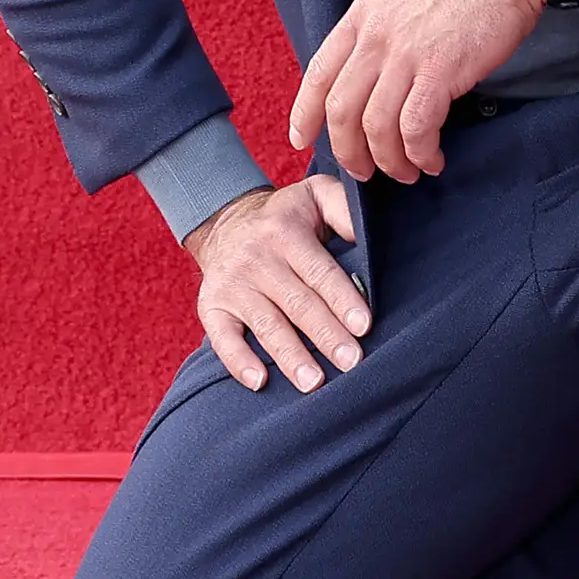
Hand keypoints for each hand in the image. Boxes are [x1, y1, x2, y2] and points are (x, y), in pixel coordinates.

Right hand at [188, 176, 370, 393]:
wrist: (225, 222)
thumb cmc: (285, 217)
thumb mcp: (315, 195)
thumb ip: (344, 208)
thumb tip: (367, 233)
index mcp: (285, 232)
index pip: (319, 271)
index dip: (341, 299)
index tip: (363, 326)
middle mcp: (256, 259)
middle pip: (297, 303)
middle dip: (325, 335)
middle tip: (350, 362)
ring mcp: (232, 285)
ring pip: (266, 325)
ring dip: (290, 356)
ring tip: (314, 382)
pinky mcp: (212, 306)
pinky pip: (223, 338)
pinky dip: (239, 362)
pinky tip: (260, 382)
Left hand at [288, 0, 549, 184]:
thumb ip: (381, 23)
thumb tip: (377, 63)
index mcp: (362, 13)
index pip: (318, 72)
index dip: (304, 113)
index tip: (301, 139)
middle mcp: (376, 36)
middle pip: (341, 110)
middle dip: (348, 151)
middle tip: (364, 172)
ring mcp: (406, 54)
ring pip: (375, 127)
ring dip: (388, 161)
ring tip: (406, 173)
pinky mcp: (441, 71)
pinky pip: (416, 128)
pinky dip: (420, 152)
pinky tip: (432, 159)